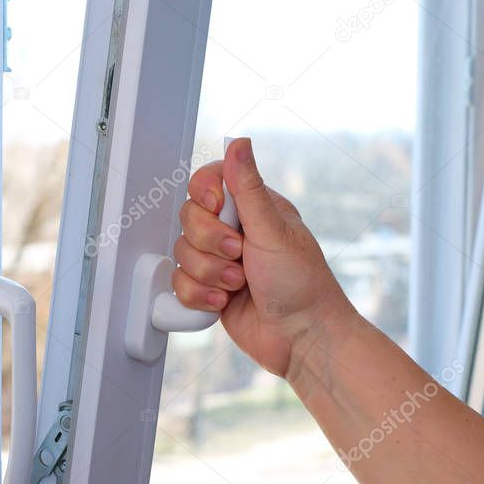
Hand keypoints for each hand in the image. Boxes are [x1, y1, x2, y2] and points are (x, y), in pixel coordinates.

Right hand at [174, 138, 354, 377]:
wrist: (301, 339)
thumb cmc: (302, 285)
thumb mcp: (273, 231)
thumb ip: (249, 188)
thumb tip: (238, 144)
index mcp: (253, 208)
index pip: (209, 181)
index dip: (204, 194)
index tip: (216, 208)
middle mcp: (234, 231)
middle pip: (189, 218)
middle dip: (210, 243)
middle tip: (239, 256)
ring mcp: (219, 261)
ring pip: (182, 253)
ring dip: (209, 274)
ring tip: (238, 284)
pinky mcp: (209, 290)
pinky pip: (180, 284)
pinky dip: (200, 296)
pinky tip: (225, 303)